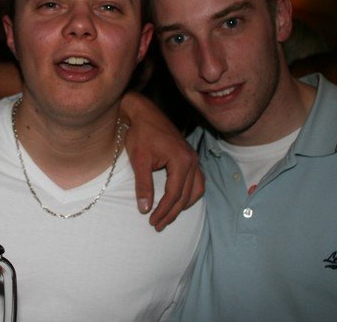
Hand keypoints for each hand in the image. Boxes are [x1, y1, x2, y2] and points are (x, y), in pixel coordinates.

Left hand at [121, 91, 204, 230]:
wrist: (144, 113)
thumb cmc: (141, 134)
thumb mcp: (139, 160)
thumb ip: (143, 185)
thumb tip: (145, 208)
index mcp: (181, 160)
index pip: (174, 194)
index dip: (163, 210)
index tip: (152, 221)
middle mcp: (192, 160)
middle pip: (186, 195)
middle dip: (172, 212)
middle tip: (158, 224)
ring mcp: (193, 158)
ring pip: (196, 189)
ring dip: (183, 205)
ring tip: (168, 216)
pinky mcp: (189, 156)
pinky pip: (197, 180)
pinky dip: (189, 193)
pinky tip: (178, 200)